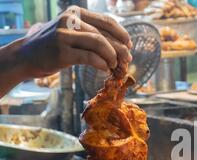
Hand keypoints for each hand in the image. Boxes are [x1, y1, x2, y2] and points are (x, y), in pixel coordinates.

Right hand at [15, 6, 131, 78]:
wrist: (26, 56)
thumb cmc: (53, 47)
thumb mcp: (72, 34)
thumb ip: (92, 35)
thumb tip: (123, 48)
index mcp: (76, 13)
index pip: (107, 21)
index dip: (122, 34)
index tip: (129, 46)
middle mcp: (70, 20)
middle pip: (105, 34)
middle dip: (120, 49)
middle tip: (127, 61)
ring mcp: (64, 35)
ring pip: (99, 43)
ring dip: (112, 57)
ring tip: (115, 66)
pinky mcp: (61, 52)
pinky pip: (89, 57)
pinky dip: (102, 64)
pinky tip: (105, 69)